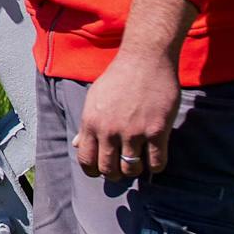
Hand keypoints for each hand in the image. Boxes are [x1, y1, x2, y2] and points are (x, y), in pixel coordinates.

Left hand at [73, 50, 181, 180]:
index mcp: (91, 123)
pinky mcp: (157, 130)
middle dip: (115, 174)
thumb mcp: (95, 98)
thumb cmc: (119, 77)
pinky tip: (155, 157)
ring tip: (138, 161)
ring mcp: (134, 131)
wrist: (146, 59)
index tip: (102, 170)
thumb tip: (77, 144)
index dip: (93, 171)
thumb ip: (86, 124)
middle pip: (108, 170)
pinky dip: (155, 165)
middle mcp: (109, 130)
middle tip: (122, 167)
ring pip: (131, 168)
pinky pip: (156, 162)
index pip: (86, 160)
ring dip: (134, 170)